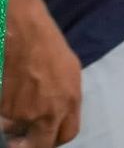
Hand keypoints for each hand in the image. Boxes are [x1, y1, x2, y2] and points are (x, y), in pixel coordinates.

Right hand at [1, 0, 81, 147]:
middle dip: (30, 144)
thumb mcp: (70, 73)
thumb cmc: (50, 47)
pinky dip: (4, 113)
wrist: (25, 34)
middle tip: (21, 140)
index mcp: (70, 101)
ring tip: (15, 104)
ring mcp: (24, 112)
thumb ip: (66, 98)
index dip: (55, 139)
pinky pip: (3, 118)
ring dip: (13, 125)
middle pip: (40, 146)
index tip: (45, 136)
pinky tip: (8, 94)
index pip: (67, 135)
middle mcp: (49, 112)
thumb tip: (58, 115)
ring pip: (16, 130)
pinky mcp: (4, 108)